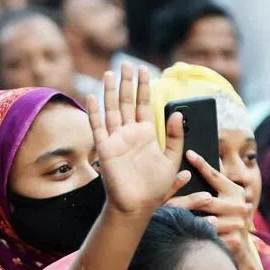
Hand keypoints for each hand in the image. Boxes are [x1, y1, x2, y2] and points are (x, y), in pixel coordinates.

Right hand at [87, 63, 188, 216]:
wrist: (138, 206)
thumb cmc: (155, 187)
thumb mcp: (172, 159)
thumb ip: (175, 137)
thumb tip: (177, 112)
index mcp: (146, 134)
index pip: (144, 105)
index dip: (144, 87)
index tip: (146, 70)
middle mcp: (129, 133)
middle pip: (127, 102)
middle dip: (127, 83)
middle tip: (127, 63)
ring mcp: (116, 139)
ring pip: (112, 110)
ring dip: (111, 91)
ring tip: (111, 73)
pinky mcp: (105, 149)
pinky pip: (98, 127)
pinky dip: (94, 112)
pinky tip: (92, 96)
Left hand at [168, 152, 251, 262]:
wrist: (240, 247)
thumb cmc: (226, 219)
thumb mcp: (224, 201)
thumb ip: (214, 187)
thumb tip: (193, 166)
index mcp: (236, 192)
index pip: (216, 176)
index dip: (202, 164)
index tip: (189, 154)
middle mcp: (240, 206)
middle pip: (206, 200)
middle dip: (187, 201)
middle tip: (166, 199)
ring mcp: (237, 224)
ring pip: (204, 221)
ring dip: (187, 221)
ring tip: (169, 218)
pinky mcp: (233, 240)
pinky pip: (206, 236)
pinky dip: (194, 236)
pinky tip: (181, 236)